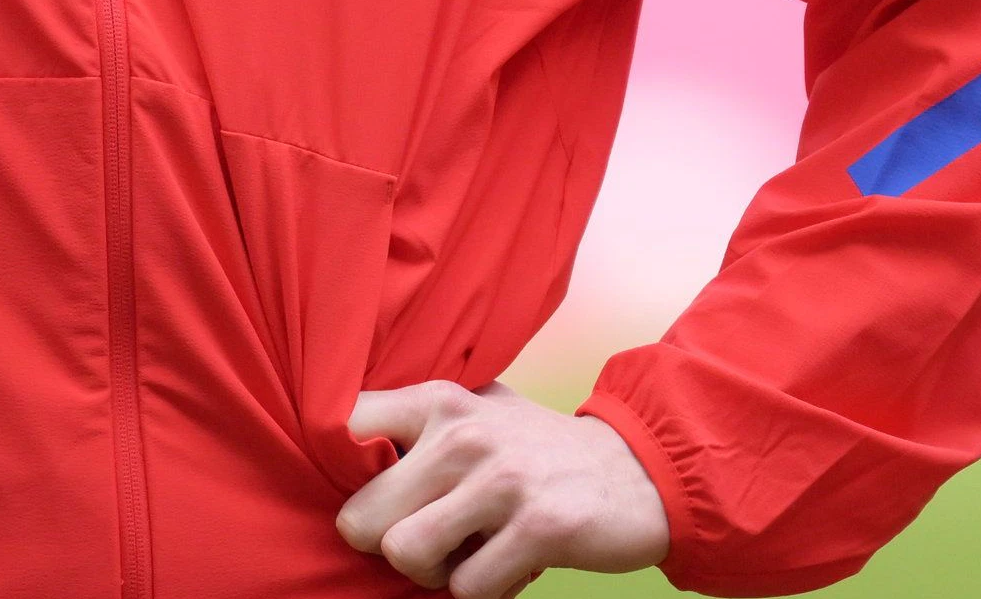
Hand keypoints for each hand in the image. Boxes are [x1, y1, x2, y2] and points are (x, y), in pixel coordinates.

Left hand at [338, 381, 668, 596]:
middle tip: (435, 538)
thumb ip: (419, 425)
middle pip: (360, 520)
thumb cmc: (538, 453)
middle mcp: (466, 432)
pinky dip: (486, 590)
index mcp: (442, 400)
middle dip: (390, 544)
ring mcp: (504, 479)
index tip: (378, 491)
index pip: (346, 425)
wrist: (641, 472)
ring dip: (436, 573)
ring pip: (405, 557)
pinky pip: (467, 589)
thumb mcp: (479, 413)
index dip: (343, 474)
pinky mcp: (540, 525)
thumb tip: (339, 446)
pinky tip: (513, 562)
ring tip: (473, 551)